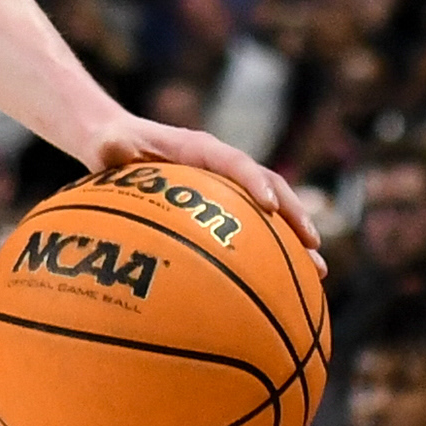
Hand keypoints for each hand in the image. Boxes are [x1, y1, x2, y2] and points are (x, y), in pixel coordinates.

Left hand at [87, 115, 322, 261]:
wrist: (118, 140)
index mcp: (199, 148)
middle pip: (269, 186)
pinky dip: (272, 250)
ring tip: (316, 272)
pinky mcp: (224, 204)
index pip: (234, 161)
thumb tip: (111, 151)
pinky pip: (255, 226)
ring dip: (294, 238)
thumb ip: (112, 148)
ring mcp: (227, 185)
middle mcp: (221, 165)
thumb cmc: (113, 144)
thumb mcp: (109, 144)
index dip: (253, 180)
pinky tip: (283, 285)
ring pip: (271, 210)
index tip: (268, 205)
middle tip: (313, 246)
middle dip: (294, 214)